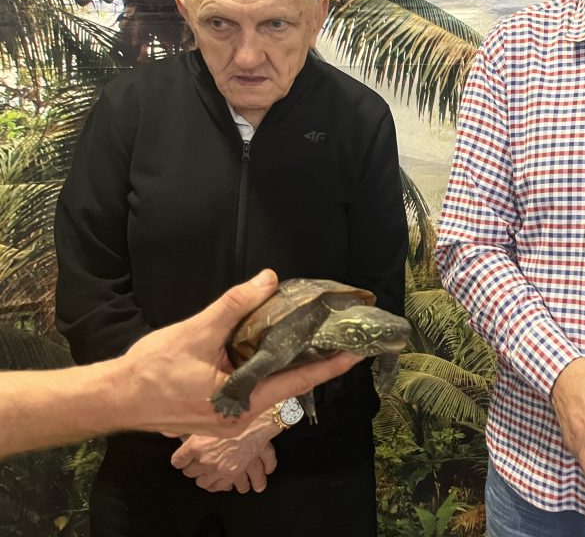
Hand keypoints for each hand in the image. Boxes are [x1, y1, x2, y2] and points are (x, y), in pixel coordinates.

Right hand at [116, 269, 364, 437]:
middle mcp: (244, 414)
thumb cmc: (152, 371)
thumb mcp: (197, 332)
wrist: (114, 398)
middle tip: (342, 334)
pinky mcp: (220, 409)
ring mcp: (232, 415)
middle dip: (316, 359)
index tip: (359, 352)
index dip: (332, 365)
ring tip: (316, 334)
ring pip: (272, 384)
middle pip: (291, 382)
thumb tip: (268, 279)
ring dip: (291, 360)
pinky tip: (275, 344)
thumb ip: (235, 305)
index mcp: (244, 401)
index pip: (301, 380)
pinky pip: (254, 386)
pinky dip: (268, 365)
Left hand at [170, 414, 279, 491]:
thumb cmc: (232, 416)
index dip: (180, 460)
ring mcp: (218, 469)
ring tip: (206, 472)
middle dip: (191, 468)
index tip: (182, 459)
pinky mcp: (231, 474)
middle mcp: (204, 459)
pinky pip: (218, 487)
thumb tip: (165, 431)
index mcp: (194, 445)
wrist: (256, 423)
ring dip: (203, 477)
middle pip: (189, 472)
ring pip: (202, 482)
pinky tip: (217, 479)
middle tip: (195, 463)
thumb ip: (184, 427)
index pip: (178, 461)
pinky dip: (216, 484)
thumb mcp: (206, 418)